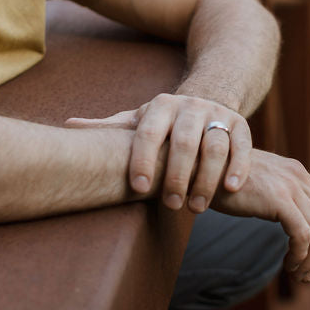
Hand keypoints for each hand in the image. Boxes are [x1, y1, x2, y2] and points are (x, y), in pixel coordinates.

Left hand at [70, 93, 250, 212]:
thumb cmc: (164, 125)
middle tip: (170, 204)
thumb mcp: (139, 122)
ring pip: (213, 146)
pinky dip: (237, 166)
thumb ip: (109, 128)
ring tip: (195, 207)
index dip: (141, 160)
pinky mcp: (241, 124)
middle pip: (182, 142)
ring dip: (205, 178)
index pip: (147, 133)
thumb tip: (68, 125)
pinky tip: (229, 188)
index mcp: (160, 105)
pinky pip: (241, 145)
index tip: (138, 188)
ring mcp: (217, 114)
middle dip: (175, 176)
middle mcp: (190, 105)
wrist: (207, 102)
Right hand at [211, 149, 309, 282]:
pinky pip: (302, 234)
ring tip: (297, 274)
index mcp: (297, 172)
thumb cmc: (224, 180)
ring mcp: (290, 186)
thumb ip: (278, 195)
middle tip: (306, 275)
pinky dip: (300, 255)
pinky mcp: (278, 199)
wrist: (202, 168)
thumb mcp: (260, 183)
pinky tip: (288, 265)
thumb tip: (290, 220)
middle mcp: (298, 176)